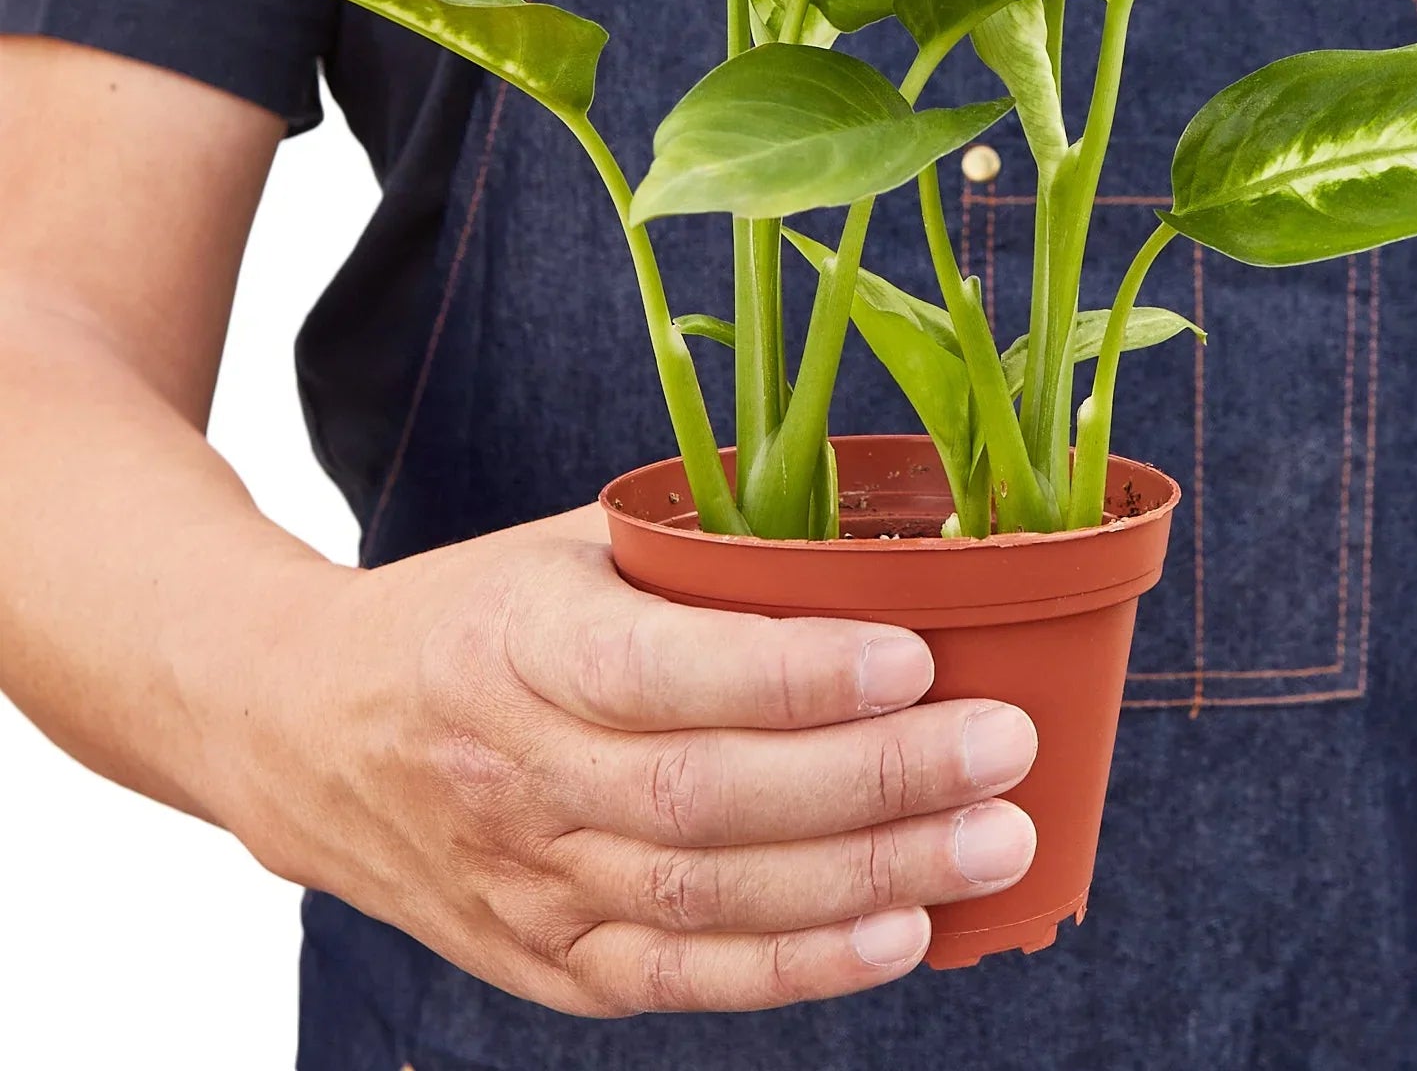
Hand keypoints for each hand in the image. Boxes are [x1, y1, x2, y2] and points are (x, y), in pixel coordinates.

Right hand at [214, 507, 1037, 1016]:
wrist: (310, 727)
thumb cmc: (478, 614)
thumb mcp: (568, 548)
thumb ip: (703, 549)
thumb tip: (884, 541)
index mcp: (519, 644)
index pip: (662, 670)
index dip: (792, 673)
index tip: (915, 653)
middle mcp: (515, 771)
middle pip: (706, 797)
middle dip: (873, 780)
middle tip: (1001, 748)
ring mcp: (524, 880)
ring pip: (704, 901)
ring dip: (864, 880)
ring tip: (991, 842)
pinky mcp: (539, 958)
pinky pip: (677, 980)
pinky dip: (795, 970)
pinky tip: (899, 937)